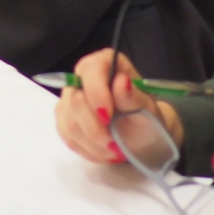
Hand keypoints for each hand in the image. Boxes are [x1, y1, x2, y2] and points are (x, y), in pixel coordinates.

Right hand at [53, 47, 182, 166]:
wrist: (145, 137)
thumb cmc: (148, 119)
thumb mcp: (148, 110)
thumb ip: (132, 97)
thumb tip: (121, 81)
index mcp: (106, 63)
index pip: (90, 71)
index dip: (96, 94)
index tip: (108, 118)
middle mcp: (83, 76)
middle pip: (74, 100)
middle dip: (95, 128)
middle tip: (116, 144)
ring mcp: (70, 98)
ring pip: (69, 122)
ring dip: (93, 143)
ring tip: (114, 150)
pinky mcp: (66, 119)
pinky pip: (68, 136)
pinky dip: (87, 149)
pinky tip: (103, 151)